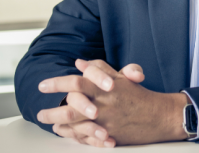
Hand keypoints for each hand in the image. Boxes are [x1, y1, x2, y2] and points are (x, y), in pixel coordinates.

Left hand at [37, 60, 187, 146]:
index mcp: (105, 87)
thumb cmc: (139, 95)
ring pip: (75, 124)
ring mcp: (105, 121)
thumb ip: (99, 69)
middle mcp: (103, 104)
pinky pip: (84, 136)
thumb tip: (80, 63)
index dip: (57, 83)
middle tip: (39, 113)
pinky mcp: (108, 135)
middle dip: (52, 111)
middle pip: (71, 107)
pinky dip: (71, 135)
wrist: (159, 116)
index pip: (76, 82)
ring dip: (58, 124)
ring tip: (49, 123)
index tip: (43, 85)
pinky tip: (64, 132)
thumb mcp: (121, 77)